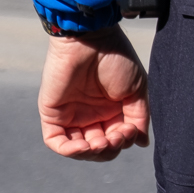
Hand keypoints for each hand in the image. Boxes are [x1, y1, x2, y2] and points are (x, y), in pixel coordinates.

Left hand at [38, 28, 148, 161]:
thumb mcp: (136, 90)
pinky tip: (84, 147)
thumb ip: (139, 117)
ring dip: (91, 153)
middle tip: (117, 138)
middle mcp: (91, 115)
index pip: (116, 139)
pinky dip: (69, 150)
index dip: (123, 142)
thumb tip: (141, 143)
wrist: (91, 39)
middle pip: (99, 148)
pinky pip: (57, 142)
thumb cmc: (117, 59)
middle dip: (109, 148)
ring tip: (101, 144)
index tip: (130, 131)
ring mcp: (71, 116)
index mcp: (111, 110)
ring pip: (78, 149)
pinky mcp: (53, 114)